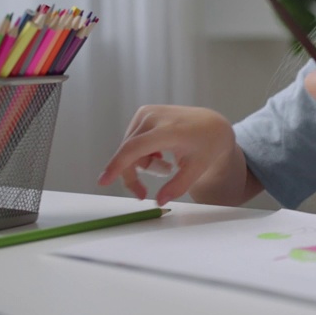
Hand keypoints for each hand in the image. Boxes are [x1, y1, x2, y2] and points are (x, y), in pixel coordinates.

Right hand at [97, 105, 237, 205]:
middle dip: (134, 175)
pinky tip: (160, 152)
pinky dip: (142, 152)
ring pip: (128, 149)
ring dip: (141, 163)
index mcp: (169, 130)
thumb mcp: (198, 168)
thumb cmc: (207, 145)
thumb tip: (158, 201)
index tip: (103, 181)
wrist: (212, 124)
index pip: (135, 148)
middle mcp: (153, 117)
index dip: (118, 165)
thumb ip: (178, 186)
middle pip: (128, 153)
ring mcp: (146, 113)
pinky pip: (132, 141)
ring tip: (165, 164)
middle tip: (143, 194)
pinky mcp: (143, 113)